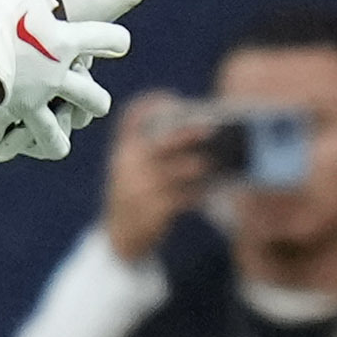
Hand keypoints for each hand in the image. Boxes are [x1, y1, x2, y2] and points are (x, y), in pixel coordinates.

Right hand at [104, 93, 216, 260]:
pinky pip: (184, 197)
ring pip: (176, 172)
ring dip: (199, 166)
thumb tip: (198, 135)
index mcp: (122, 151)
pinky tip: (213, 188)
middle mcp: (127, 167)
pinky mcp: (154, 211)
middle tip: (211, 129)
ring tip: (216, 162)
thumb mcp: (132, 170)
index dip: (149, 105)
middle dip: (187, 135)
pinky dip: (200, 192)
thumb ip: (153, 152)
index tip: (172, 99)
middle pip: (160, 144)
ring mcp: (139, 190)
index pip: (130, 119)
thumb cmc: (136, 195)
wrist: (120, 236)